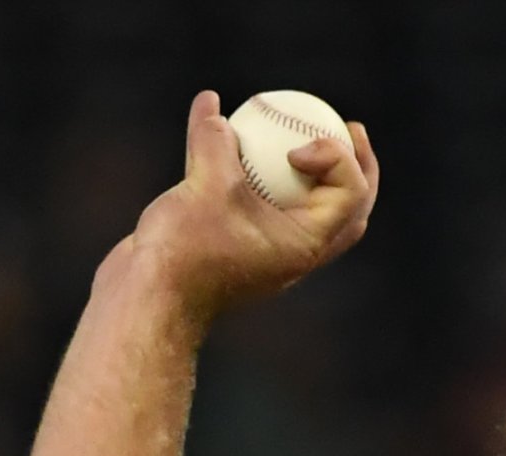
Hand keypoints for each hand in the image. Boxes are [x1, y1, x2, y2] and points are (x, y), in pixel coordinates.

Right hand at [130, 91, 381, 319]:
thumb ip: (216, 142)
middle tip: (352, 128)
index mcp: (305, 244)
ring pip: (310, 208)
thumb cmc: (185, 251)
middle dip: (357, 166)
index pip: (351, 194)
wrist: (148, 299)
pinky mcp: (238, 244)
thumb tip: (213, 106)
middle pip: (349, 207)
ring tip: (309, 130)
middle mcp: (295, 250)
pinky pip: (261, 202)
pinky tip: (231, 132)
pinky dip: (260, 171)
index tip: (294, 150)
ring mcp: (269, 250)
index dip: (338, 158)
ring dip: (317, 172)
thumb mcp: (206, 185)